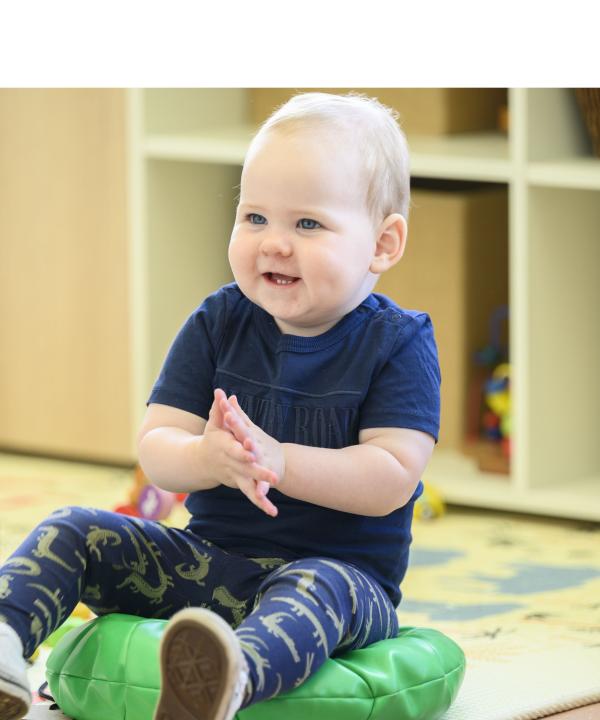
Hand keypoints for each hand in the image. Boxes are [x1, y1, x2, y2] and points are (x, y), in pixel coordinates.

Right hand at [204, 389, 277, 516]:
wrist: (201, 463)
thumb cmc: (211, 438)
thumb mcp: (214, 423)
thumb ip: (219, 409)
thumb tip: (219, 391)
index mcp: (225, 448)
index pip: (234, 449)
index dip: (243, 451)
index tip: (252, 454)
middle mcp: (230, 464)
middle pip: (247, 469)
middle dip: (260, 474)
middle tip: (275, 478)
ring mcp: (235, 476)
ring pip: (249, 487)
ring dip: (261, 496)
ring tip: (272, 506)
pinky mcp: (239, 484)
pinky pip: (251, 495)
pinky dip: (261, 503)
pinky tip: (272, 511)